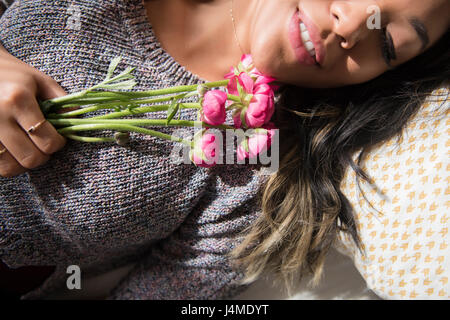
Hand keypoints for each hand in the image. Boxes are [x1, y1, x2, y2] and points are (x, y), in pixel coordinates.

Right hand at [0, 47, 66, 176]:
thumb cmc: (12, 75)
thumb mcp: (38, 80)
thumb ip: (60, 100)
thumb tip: (77, 120)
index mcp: (18, 100)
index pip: (47, 141)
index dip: (58, 144)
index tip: (58, 138)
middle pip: (31, 158)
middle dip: (43, 155)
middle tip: (43, 144)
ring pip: (10, 167)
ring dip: (24, 163)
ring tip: (27, 148)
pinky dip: (7, 164)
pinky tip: (12, 151)